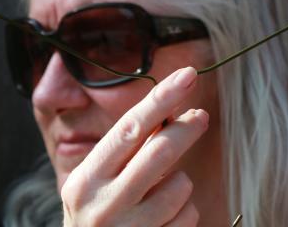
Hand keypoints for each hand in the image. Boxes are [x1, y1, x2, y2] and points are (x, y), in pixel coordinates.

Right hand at [61, 66, 208, 225]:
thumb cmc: (99, 214)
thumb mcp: (99, 182)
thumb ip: (130, 149)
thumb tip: (173, 110)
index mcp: (87, 179)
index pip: (129, 128)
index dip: (161, 98)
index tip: (188, 75)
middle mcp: (103, 205)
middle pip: (159, 152)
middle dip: (185, 129)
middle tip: (200, 116)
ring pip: (179, 186)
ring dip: (180, 183)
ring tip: (161, 193)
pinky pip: (188, 216)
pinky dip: (185, 212)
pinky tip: (164, 219)